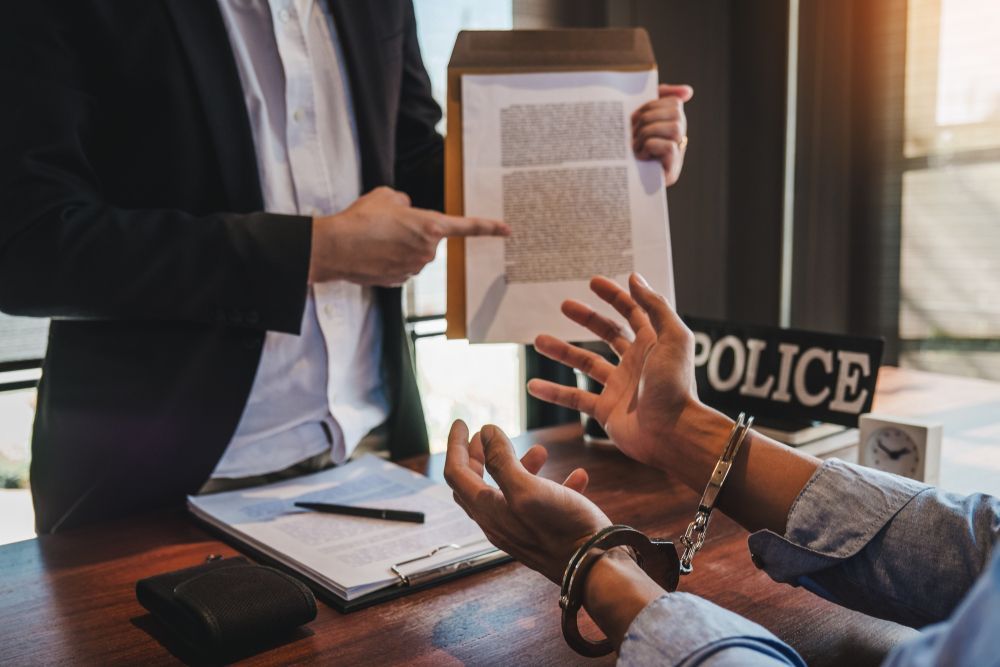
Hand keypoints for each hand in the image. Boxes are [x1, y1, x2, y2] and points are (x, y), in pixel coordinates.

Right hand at [309, 186, 509, 285]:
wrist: (335, 248)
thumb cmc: (360, 219)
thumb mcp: (385, 196)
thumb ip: (404, 202)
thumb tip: (407, 210)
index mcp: (430, 226)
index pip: (467, 226)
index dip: (489, 227)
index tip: (507, 230)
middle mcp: (428, 251)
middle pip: (430, 238)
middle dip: (413, 230)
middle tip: (387, 224)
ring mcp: (414, 268)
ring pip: (415, 253)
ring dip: (400, 245)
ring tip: (375, 238)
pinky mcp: (400, 281)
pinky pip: (402, 266)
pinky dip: (390, 259)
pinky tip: (372, 253)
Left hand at [444, 420, 610, 583]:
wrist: (596, 569)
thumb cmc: (563, 529)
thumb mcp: (528, 488)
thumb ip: (503, 461)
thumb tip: (485, 432)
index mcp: (488, 509)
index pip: (457, 473)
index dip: (455, 444)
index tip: (462, 421)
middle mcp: (499, 522)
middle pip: (475, 484)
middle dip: (478, 455)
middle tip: (485, 435)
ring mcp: (520, 529)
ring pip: (509, 492)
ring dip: (520, 466)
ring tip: (541, 450)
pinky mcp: (544, 534)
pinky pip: (542, 504)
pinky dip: (553, 485)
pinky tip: (576, 475)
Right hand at [527, 273, 697, 470]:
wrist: (673, 433)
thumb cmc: (676, 385)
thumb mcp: (672, 337)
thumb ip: (654, 306)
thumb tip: (634, 277)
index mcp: (653, 343)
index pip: (632, 312)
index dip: (614, 296)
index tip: (593, 282)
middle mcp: (635, 362)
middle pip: (608, 333)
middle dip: (586, 318)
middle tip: (564, 305)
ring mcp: (619, 387)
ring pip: (585, 363)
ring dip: (562, 351)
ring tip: (538, 340)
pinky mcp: (606, 410)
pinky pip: (575, 398)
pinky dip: (554, 392)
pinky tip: (533, 385)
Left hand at [632, 84, 692, 186]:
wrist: (610, 180)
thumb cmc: (622, 145)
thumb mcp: (636, 117)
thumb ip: (659, 97)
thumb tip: (689, 91)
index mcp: (671, 124)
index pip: (674, 102)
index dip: (652, 104)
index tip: (635, 116)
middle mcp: (679, 139)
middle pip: (676, 113)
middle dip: (648, 118)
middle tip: (632, 131)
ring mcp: (677, 156)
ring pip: (675, 128)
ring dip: (648, 133)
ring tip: (635, 145)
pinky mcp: (672, 173)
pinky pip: (669, 147)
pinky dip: (651, 146)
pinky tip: (640, 155)